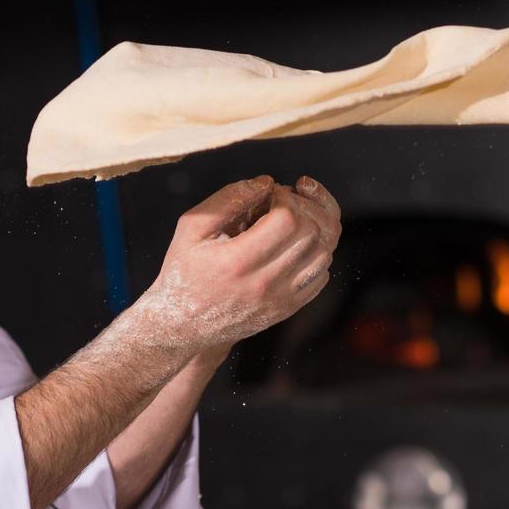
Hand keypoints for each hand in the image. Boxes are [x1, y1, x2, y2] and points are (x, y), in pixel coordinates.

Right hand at [139, 174, 341, 352]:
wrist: (185, 325)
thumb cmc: (184, 271)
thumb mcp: (192, 228)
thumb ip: (228, 200)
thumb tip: (267, 183)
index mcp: (238, 261)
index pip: (288, 219)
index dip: (286, 197)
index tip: (272, 194)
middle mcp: (264, 284)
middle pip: (311, 234)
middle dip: (305, 207)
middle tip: (286, 202)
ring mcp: (280, 299)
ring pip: (324, 254)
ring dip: (315, 228)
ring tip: (295, 218)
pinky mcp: (288, 308)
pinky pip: (321, 275)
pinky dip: (316, 252)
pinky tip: (295, 244)